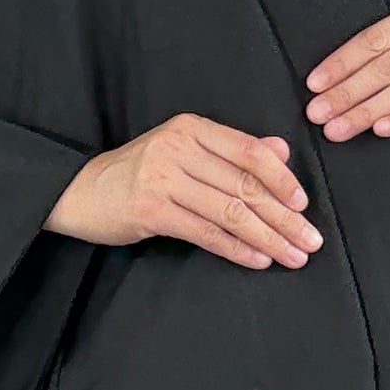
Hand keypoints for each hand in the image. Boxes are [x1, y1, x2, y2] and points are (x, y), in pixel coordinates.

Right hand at [44, 112, 324, 269]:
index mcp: (191, 129)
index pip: (249, 151)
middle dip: (283, 217)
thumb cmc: (138, 173)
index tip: (303, 204)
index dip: (282, 179)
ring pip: (230, 211)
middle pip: (244, 185)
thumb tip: (282, 150)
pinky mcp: (151, 210)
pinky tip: (258, 260)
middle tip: (310, 240)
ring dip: (267, 238)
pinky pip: (206, 232)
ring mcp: (162, 178)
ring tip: (292, 256)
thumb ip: (232, 150)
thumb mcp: (184, 151)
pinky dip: (236, 249)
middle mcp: (178, 147)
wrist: (80, 191)